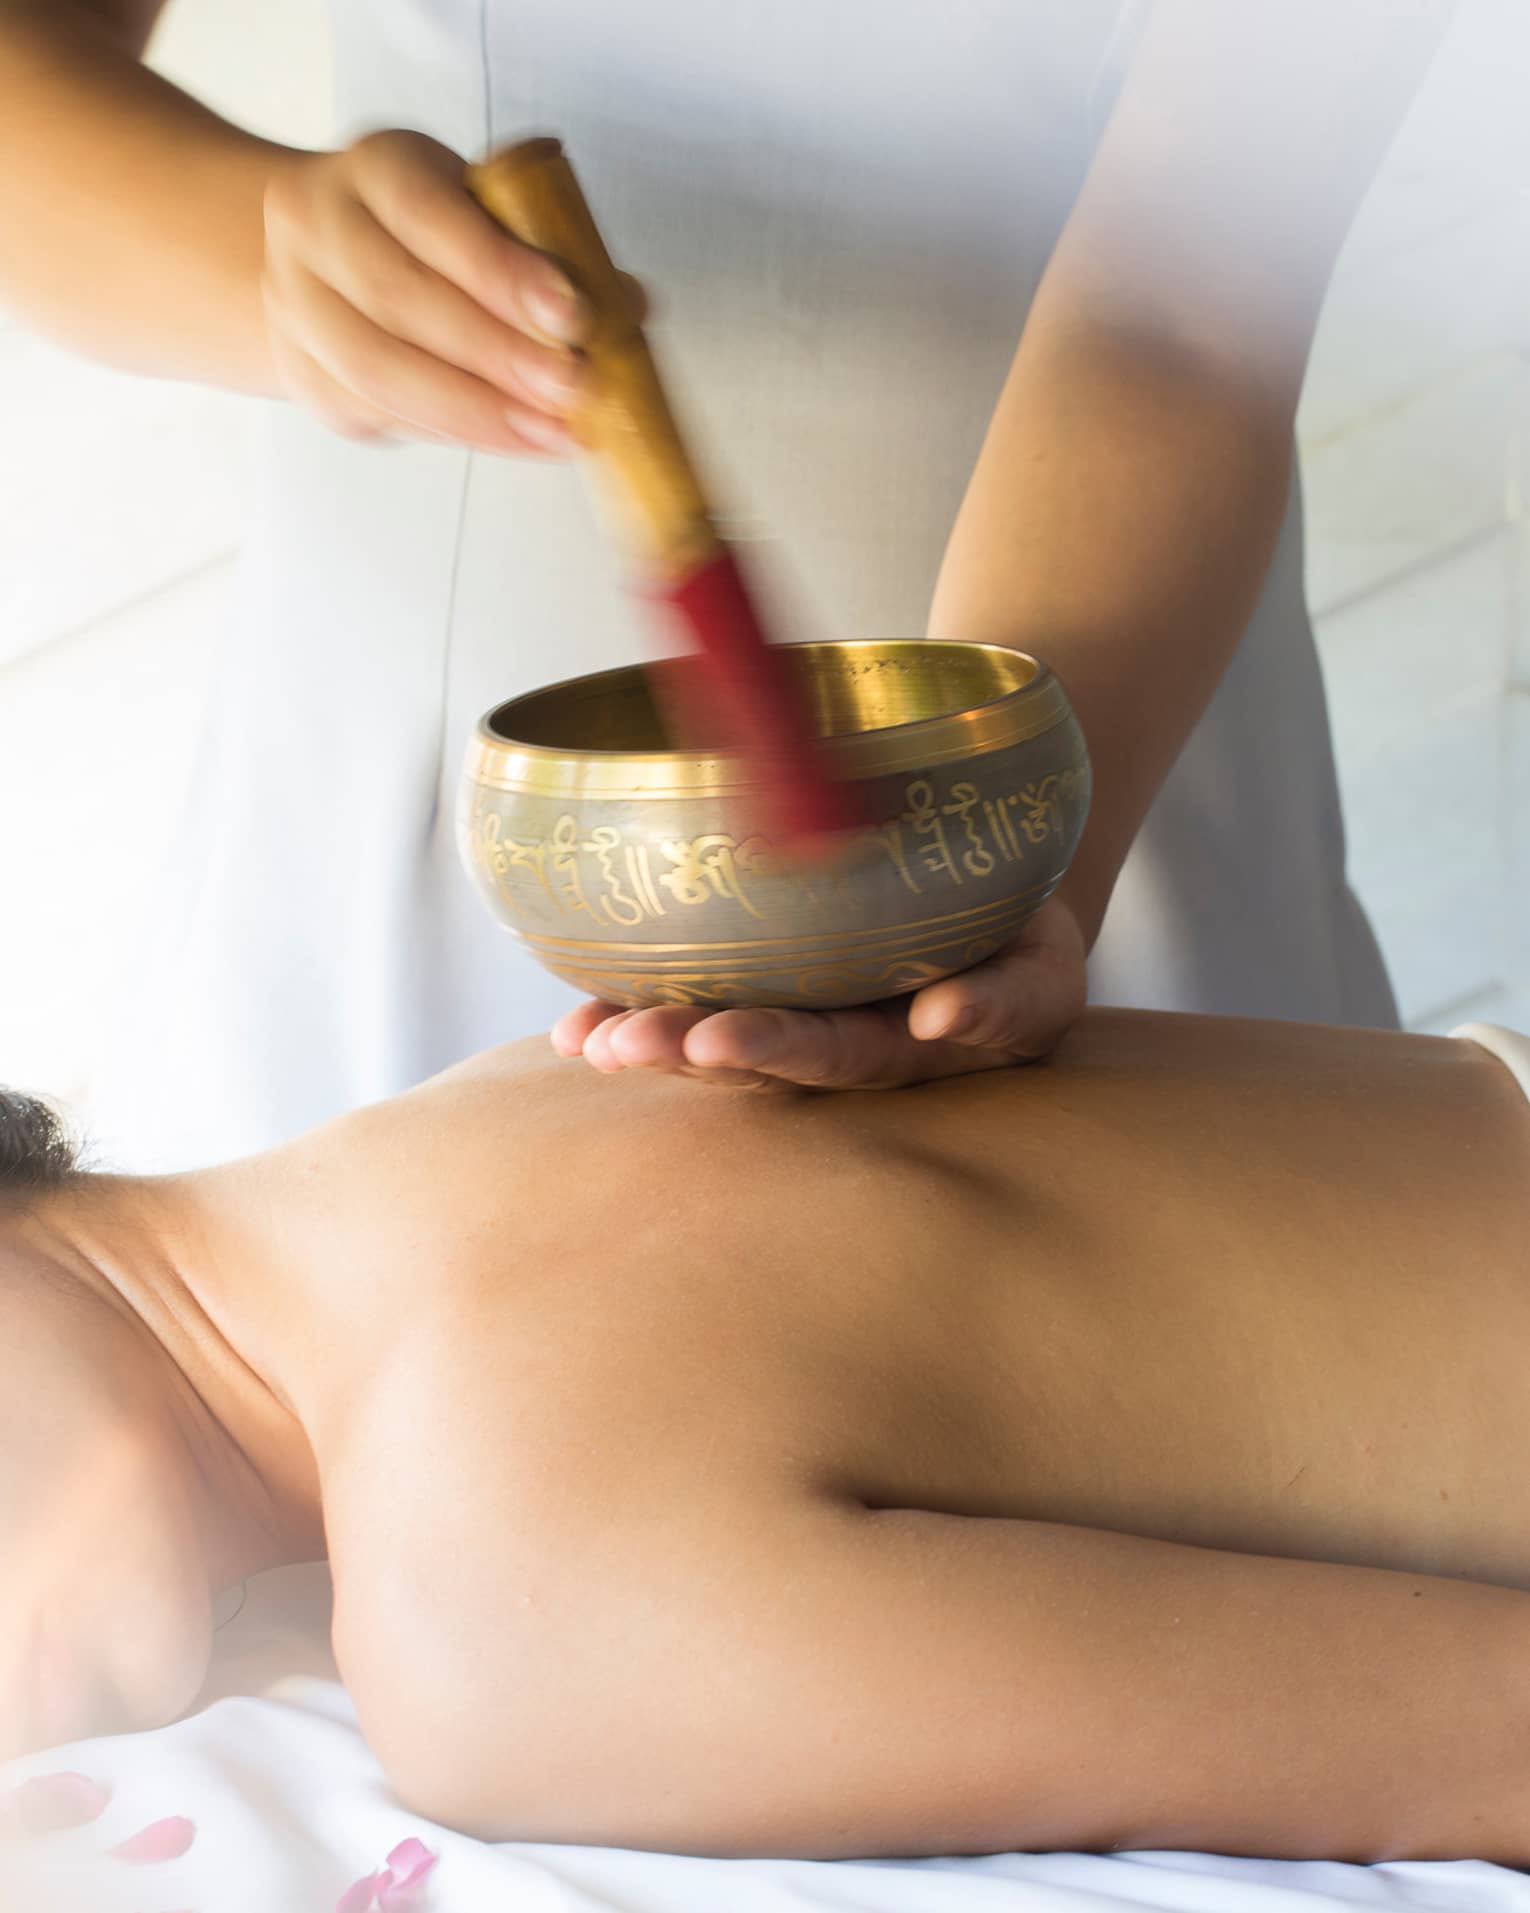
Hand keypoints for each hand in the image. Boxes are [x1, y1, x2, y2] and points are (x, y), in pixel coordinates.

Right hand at [261, 131, 600, 451]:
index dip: (501, 270)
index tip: (572, 315)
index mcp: (374, 167)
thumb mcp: (486, 210)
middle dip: (499, 356)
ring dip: (477, 411)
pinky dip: (454, 433)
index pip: (431, 214)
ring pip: (381, 370)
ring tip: (550, 433)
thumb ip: (553, 250)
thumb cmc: (427, 232)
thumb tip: (629, 306)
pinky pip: (379, 413)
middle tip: (572, 389)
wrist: (320, 258)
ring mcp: (298, 305)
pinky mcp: (305, 374)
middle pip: (402, 300)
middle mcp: (318, 227)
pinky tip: (512, 440)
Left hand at [550, 895, 1088, 1088]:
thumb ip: (1006, 999)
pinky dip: (632, 1006)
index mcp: (908, 1049)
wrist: (1002, 900)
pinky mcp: (768, 986)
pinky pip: (698, 999)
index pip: (840, 1057)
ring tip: (588, 1042)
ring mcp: (804, 1018)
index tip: (715, 1043)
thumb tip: (939, 1021)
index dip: (777, 1050)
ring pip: (721, 1037)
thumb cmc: (1024, 932)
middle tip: (626, 1043)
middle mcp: (844, 1045)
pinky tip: (573, 1028)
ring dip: (651, 1039)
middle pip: (759, 1056)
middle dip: (690, 1048)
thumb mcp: (1043, 965)